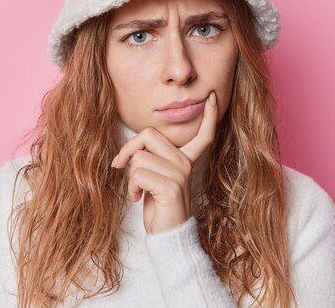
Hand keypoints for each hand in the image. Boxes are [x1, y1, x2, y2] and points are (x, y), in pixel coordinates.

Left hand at [111, 91, 218, 233]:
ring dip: (130, 177)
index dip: (209, 116)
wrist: (167, 235)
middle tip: (121, 164)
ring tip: (138, 191)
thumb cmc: (158, 206)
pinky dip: (131, 188)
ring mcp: (180, 173)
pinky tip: (138, 198)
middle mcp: (185, 163)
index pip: (203, 135)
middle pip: (149, 135)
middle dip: (128, 149)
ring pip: (139, 158)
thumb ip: (151, 159)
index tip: (213, 98)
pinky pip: (138, 174)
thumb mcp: (155, 177)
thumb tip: (129, 151)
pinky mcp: (171, 186)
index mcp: (186, 160)